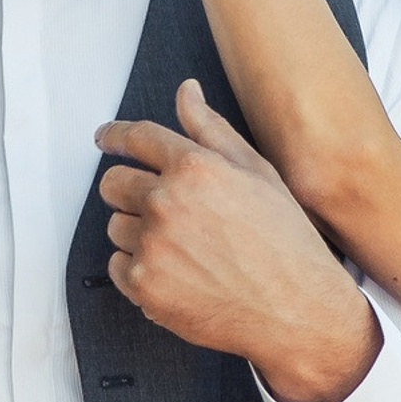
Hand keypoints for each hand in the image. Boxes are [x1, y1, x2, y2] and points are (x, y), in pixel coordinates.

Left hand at [97, 80, 382, 401]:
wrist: (296, 310)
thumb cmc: (284, 240)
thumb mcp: (257, 174)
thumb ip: (212, 130)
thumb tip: (186, 91)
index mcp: (195, 168)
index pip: (137, 138)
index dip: (116, 136)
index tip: (105, 140)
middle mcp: (167, 202)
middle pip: (112, 184)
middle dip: (130, 191)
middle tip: (164, 210)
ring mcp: (152, 246)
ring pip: (116, 227)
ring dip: (139, 234)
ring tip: (186, 249)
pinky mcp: (144, 285)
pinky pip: (118, 265)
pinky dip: (139, 269)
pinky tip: (178, 273)